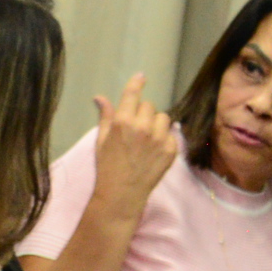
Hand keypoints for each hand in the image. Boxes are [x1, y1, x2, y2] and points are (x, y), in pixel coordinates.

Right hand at [89, 74, 177, 204]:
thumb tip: (100, 97)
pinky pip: (171, 134)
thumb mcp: (101, 140)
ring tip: (147, 139)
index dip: (137, 83)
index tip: (141, 76)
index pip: (133, 95)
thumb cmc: (107, 166)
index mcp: (123, 122)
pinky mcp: (171, 150)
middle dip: (142, 113)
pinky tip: (154, 150)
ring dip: (156, 124)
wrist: (122, 194)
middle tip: (135, 129)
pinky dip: (164, 138)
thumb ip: (105, 116)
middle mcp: (142, 127)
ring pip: (163, 118)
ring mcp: (159, 138)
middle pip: (149, 106)